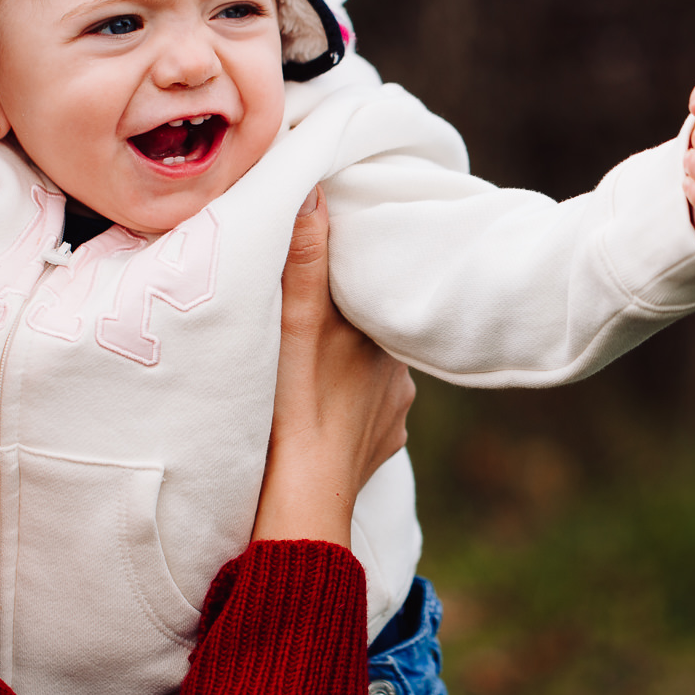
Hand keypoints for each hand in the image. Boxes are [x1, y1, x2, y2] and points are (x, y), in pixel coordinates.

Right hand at [253, 187, 414, 547]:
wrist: (300, 510)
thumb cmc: (294, 413)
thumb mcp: (294, 325)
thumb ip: (303, 257)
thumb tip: (312, 184)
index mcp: (384, 337)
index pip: (367, 288)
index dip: (345, 271)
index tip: (315, 260)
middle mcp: (400, 374)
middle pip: (365, 329)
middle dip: (339, 320)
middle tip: (300, 314)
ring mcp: (391, 416)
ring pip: (364, 373)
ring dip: (338, 366)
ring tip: (302, 364)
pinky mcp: (377, 449)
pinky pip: (361, 415)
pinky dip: (339, 408)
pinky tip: (314, 407)